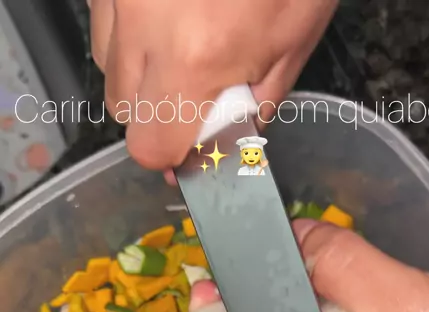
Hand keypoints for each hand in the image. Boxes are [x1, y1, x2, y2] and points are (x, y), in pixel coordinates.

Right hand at [87, 0, 337, 170]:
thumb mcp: (296, 37)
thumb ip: (258, 100)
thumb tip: (232, 138)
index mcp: (194, 58)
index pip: (151, 145)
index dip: (173, 155)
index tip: (194, 150)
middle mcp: (142, 27)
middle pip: (125, 110)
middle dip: (159, 114)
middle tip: (198, 92)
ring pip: (109, 66)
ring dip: (143, 73)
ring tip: (185, 43)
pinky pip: (107, 19)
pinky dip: (132, 29)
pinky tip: (169, 11)